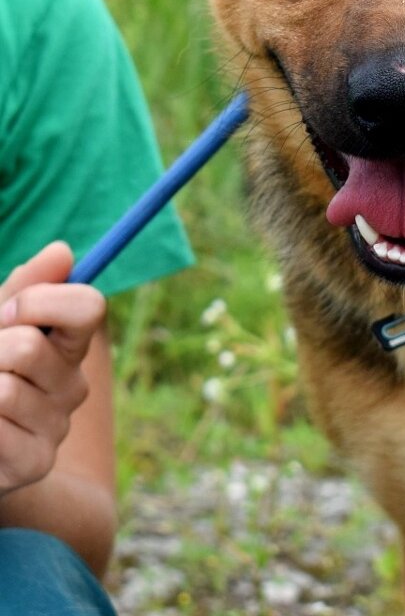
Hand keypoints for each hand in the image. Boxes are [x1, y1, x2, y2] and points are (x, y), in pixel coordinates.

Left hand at [0, 242, 105, 498]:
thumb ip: (21, 292)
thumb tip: (63, 251)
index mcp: (68, 345)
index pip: (88, 308)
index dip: (42, 301)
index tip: (4, 311)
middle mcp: (72, 384)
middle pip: (28, 347)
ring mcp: (57, 426)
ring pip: (3, 391)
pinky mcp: (36, 462)